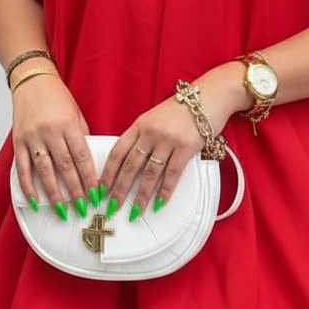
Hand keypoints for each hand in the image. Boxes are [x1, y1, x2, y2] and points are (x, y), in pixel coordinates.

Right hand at [11, 73, 99, 221]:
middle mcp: (50, 132)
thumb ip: (81, 137)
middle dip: (75, 190)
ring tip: (62, 209)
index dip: (89, 178)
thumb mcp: (75, 113)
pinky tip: (34, 200)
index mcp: (68, 124)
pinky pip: (23, 168)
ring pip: (44, 171)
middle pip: (65, 167)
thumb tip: (87, 163)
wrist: (32, 80)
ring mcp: (33, 137)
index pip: (82, 157)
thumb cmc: (56, 96)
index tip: (95, 194)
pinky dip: (28, 186)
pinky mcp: (19, 141)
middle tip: (82, 207)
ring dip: (54, 193)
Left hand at [99, 63, 245, 220]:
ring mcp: (167, 140)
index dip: (107, 173)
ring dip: (141, 196)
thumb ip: (142, 136)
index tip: (100, 189)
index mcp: (139, 125)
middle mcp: (150, 132)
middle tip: (112, 207)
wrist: (208, 96)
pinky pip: (172, 174)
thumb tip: (130, 162)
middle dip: (119, 190)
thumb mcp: (155, 117)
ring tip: (135, 212)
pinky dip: (165, 191)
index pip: (117, 152)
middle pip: (130, 166)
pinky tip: (159, 203)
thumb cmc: (182, 108)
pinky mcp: (186, 147)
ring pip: (150, 174)